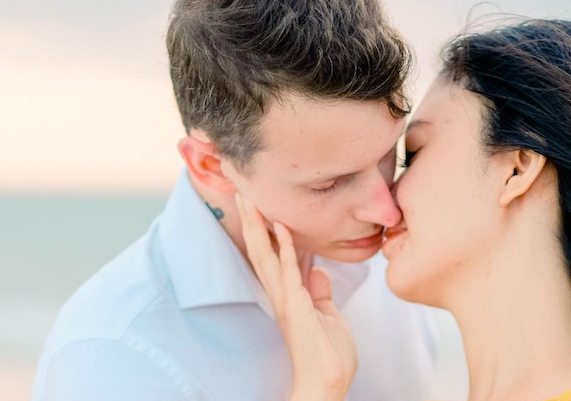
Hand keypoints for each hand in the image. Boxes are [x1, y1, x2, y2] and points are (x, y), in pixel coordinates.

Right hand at [235, 193, 356, 400]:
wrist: (328, 385)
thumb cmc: (329, 356)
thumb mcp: (327, 316)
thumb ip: (320, 294)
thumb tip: (318, 272)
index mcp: (288, 294)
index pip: (272, 255)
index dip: (263, 229)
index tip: (256, 203)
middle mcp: (281, 294)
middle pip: (261, 250)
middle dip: (252, 220)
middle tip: (241, 190)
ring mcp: (286, 300)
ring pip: (267, 256)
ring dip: (259, 227)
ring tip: (250, 199)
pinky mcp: (297, 307)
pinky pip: (289, 271)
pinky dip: (286, 247)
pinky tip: (281, 227)